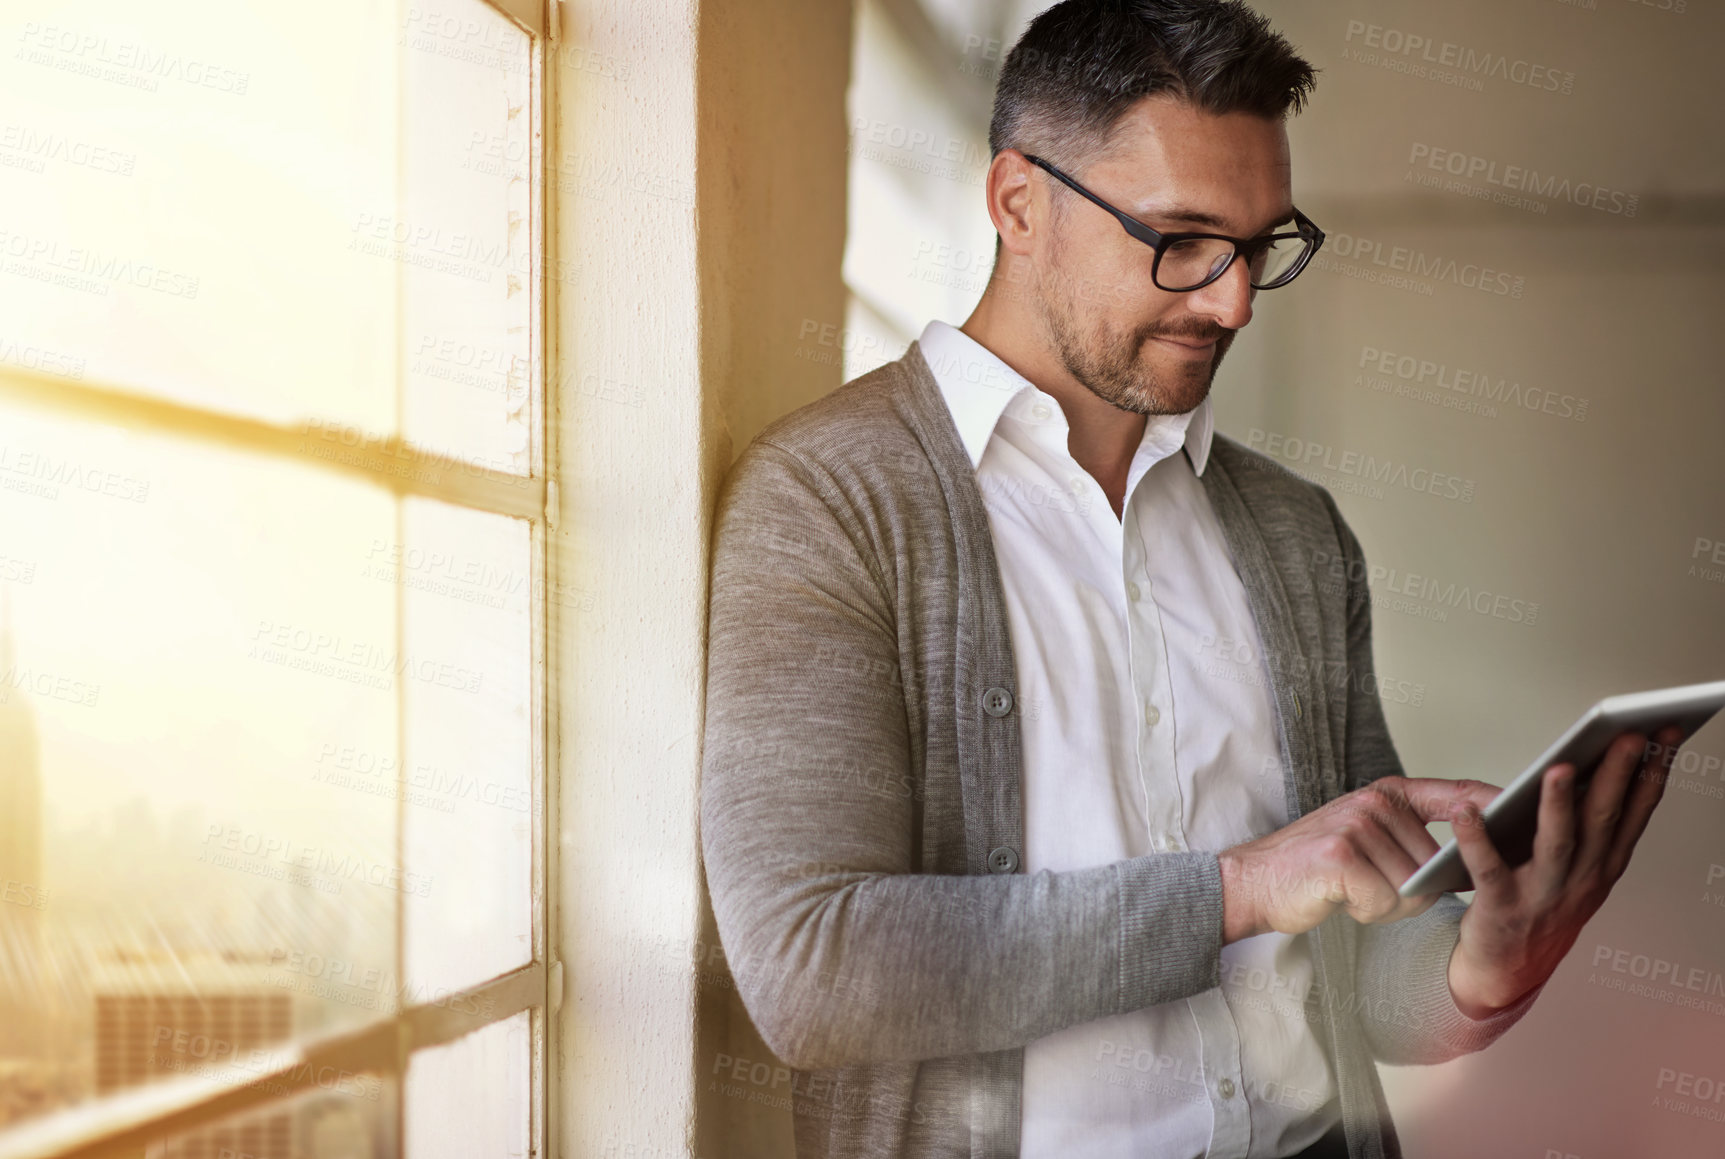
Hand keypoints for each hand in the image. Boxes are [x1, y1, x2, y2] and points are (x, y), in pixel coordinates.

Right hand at [1217, 775, 1501, 941]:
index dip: (1495, 806)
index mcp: (1386, 794)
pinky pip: (1387, 901)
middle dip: (1408, 891)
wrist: (1252, 882)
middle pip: (1435, 865)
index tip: (1535, 811)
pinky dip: (1367, 911)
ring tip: (1350, 890)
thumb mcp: (1367, 840)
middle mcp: (1375, 802)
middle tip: (1365, 884)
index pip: (1456, 796)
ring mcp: (1358, 825)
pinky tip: (1339, 897)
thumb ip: (1413, 840)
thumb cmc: (1313, 869)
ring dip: (1386, 904)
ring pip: (1413, 888)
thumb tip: (1469, 863)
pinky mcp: (1343, 856)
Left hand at [1445, 726, 1684, 1018]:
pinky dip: (1475, 839)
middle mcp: (1583, 878)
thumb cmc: (1544, 905)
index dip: (1653, 771)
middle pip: (1603, 819)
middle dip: (1617, 774)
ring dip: (1558, 805)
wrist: (1508, 970)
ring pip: (1557, 844)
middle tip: (1628, 734)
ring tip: (1557, 767)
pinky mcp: (1501, 908)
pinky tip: (1466, 810)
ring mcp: (1544, 894)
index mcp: (1605, 864)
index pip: (1635, 811)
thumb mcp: (1584, 868)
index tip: (1666, 731)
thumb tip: (1603, 762)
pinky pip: (1487, 869)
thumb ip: (1595, 823)